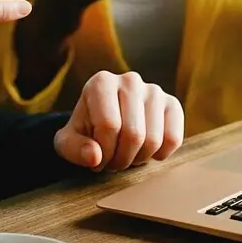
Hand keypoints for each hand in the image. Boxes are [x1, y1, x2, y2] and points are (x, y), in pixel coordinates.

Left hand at [54, 71, 183, 170]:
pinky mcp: (172, 104)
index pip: (109, 125)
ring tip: (126, 156)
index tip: (97, 159)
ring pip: (153, 139)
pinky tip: (146, 152)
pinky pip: (173, 139)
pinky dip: (160, 155)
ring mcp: (154, 90)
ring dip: (139, 159)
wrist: (104, 123)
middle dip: (121, 159)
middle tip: (113, 163)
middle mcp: (130, 80)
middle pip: (133, 134)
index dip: (104, 153)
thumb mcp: (68, 142)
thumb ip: (75, 149)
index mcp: (101, 82)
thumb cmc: (85, 132)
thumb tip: (94, 156)